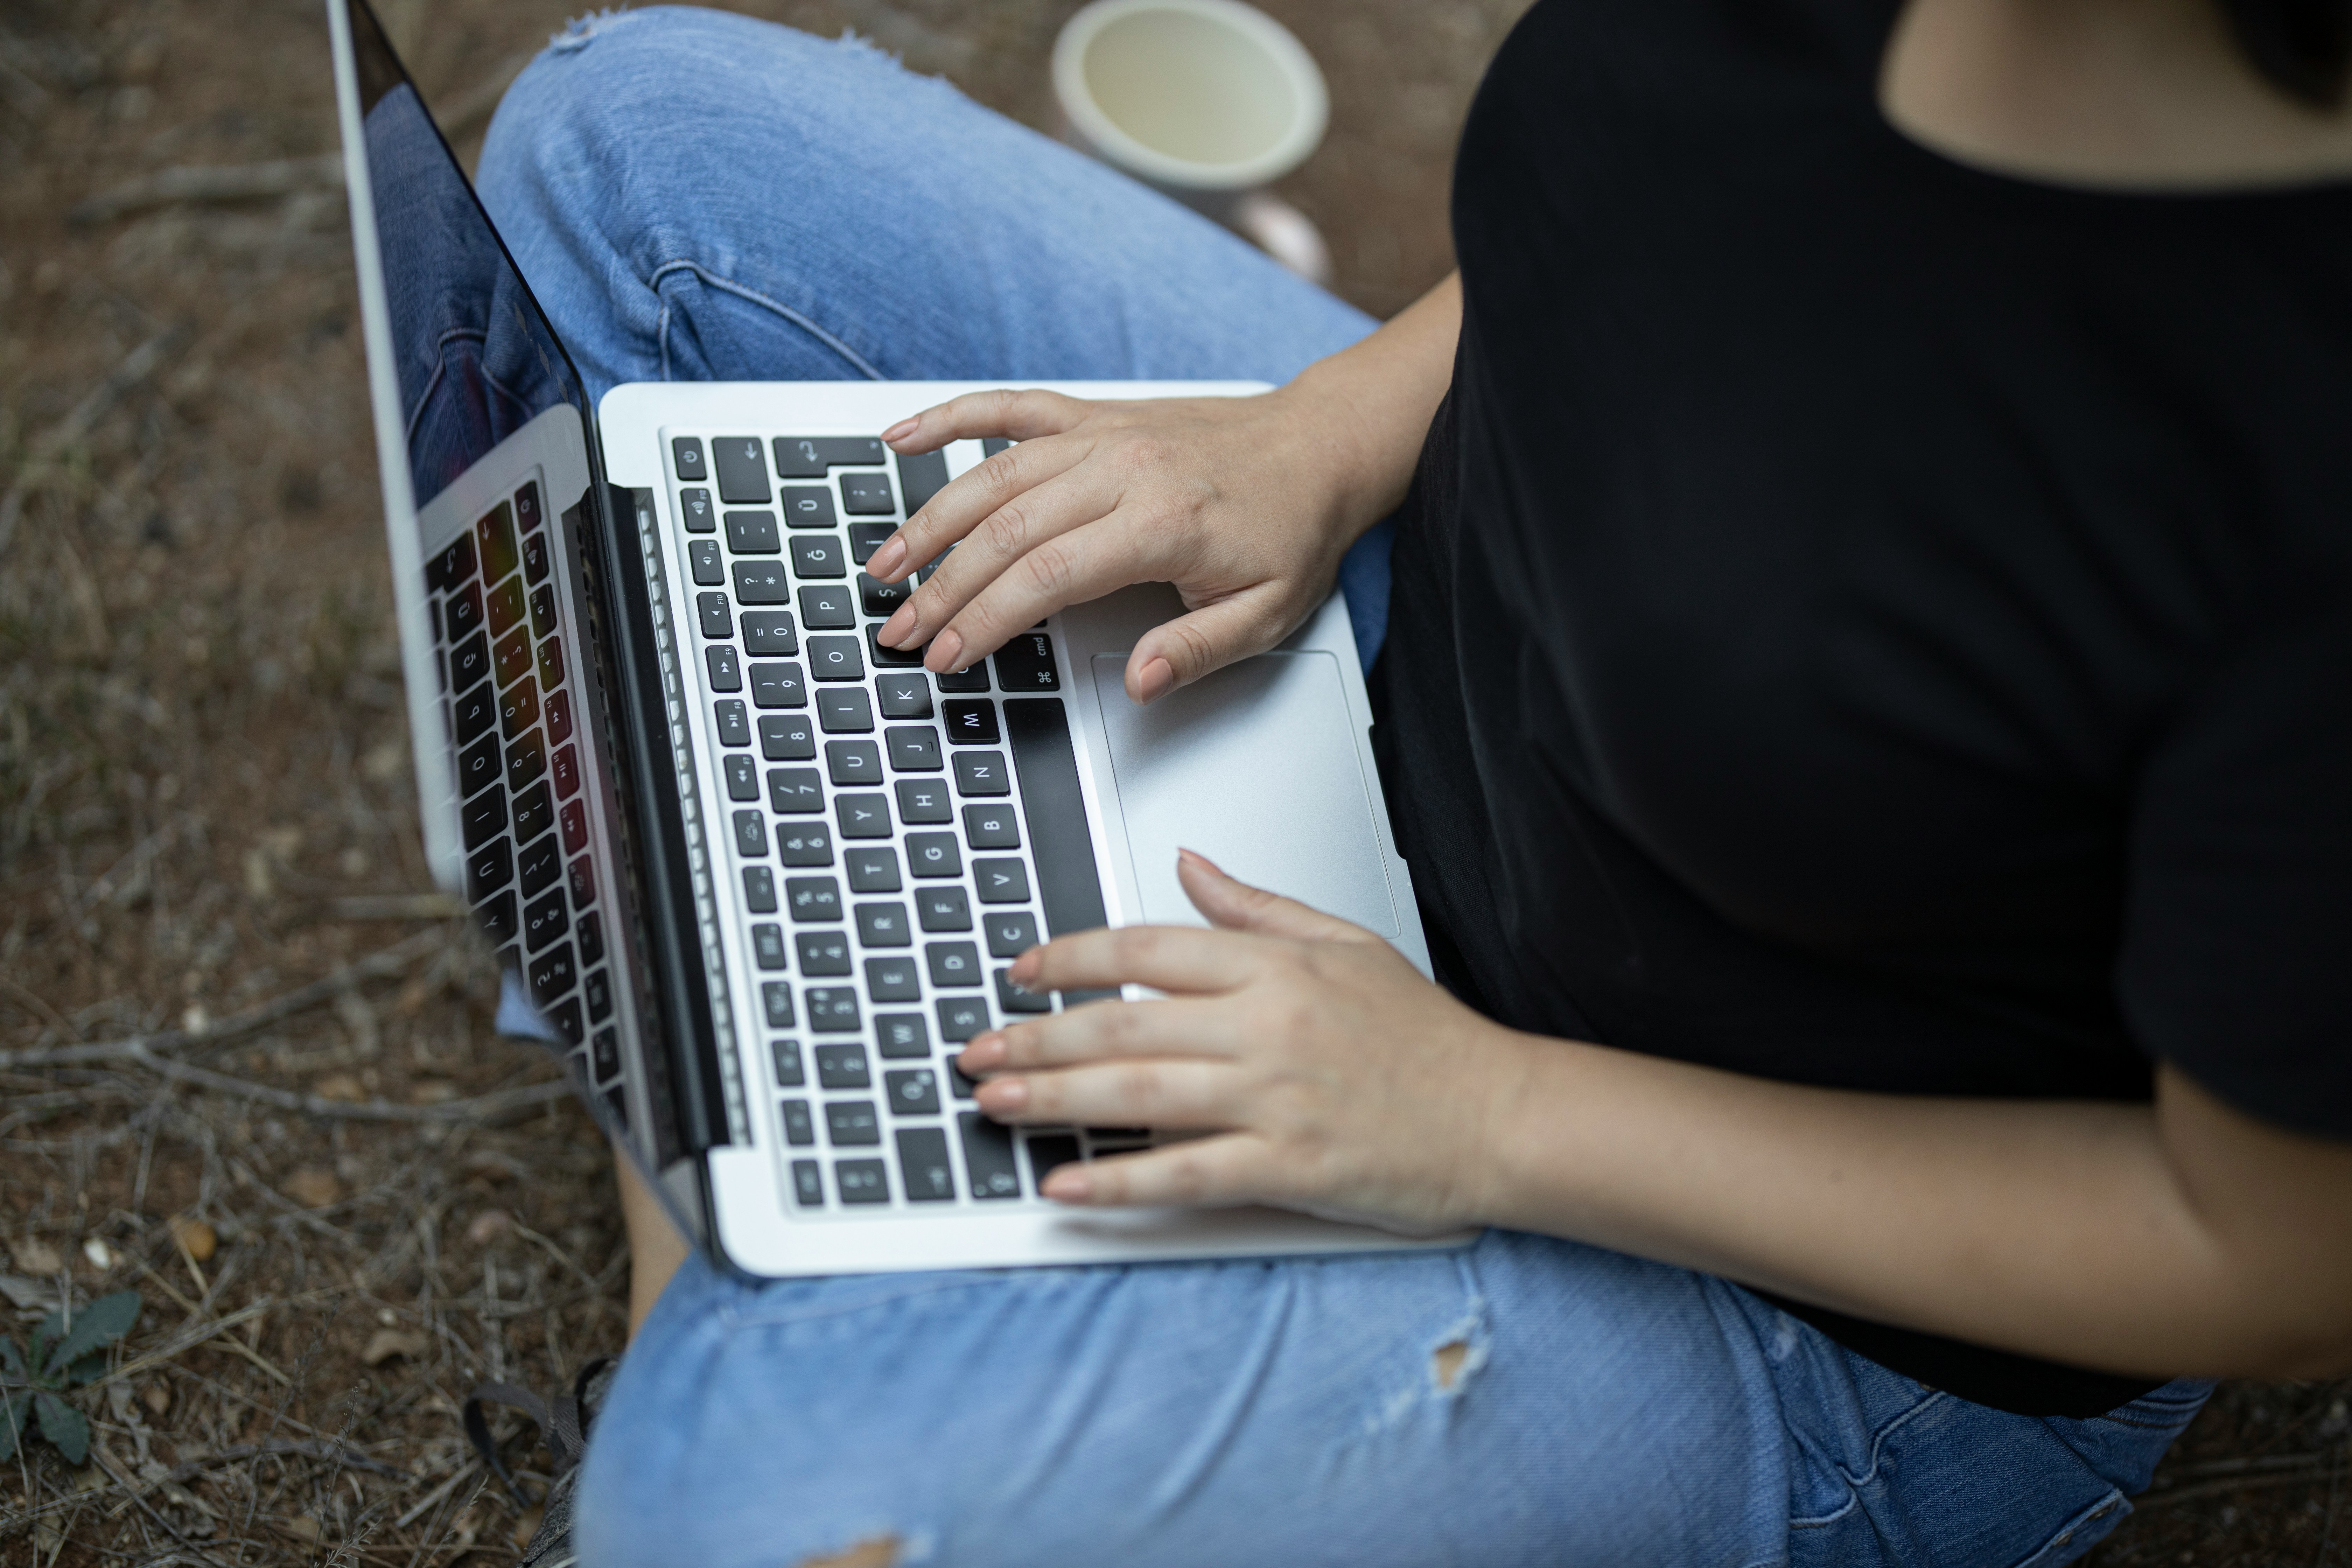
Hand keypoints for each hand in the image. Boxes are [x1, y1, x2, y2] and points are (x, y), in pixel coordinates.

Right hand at [870, 383, 1386, 703]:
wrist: (1320, 446)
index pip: (1046, 576)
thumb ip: (1199, 650)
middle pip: (1005, 530)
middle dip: (941, 586)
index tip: (946, 657)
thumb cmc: (1293, 530)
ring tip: (882, 564)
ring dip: (929, 519)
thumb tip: (1140, 682)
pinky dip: (952, 416)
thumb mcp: (1268, 613)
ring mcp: (1103, 435)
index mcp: (1161, 523)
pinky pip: (1011, 407)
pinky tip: (900, 436)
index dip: (985, 621)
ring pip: (993, 474)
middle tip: (899, 631)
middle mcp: (1122, 469)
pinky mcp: (1095, 414)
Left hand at [953, 850, 1529, 1234]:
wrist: (1502, 1115)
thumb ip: (1257, 907)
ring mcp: (1276, 1100)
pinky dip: (1118, 1184)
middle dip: (1036, 1038)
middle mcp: (1268, 1029)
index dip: (1072, 958)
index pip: (1148, 949)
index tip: (1022, 971)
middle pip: (1124, 1026)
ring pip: (1139, 1097)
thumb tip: (1188, 865)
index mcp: (1276, 968)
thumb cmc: (1426, 1036)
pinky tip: (1065, 1186)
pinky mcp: (1290, 1168)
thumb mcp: (1346, 944)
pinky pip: (1185, 1174)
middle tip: (973, 1050)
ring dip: (1054, 1102)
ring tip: (992, 1101)